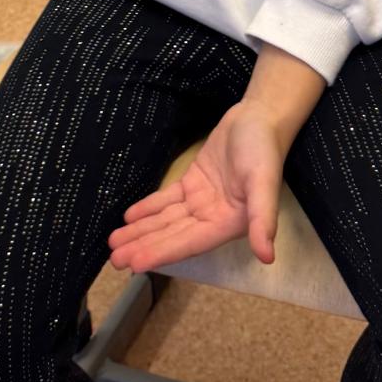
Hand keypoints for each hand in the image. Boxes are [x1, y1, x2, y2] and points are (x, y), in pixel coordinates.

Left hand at [107, 101, 285, 272]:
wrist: (259, 118)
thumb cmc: (264, 150)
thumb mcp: (264, 182)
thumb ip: (263, 219)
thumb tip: (267, 256)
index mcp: (230, 224)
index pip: (190, 242)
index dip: (163, 253)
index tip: (136, 264)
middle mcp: (214, 218)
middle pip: (173, 235)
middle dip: (145, 246)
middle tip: (115, 259)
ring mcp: (201, 201)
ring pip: (166, 220)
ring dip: (141, 231)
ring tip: (114, 243)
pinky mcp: (193, 184)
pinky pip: (167, 200)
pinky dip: (148, 209)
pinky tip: (129, 218)